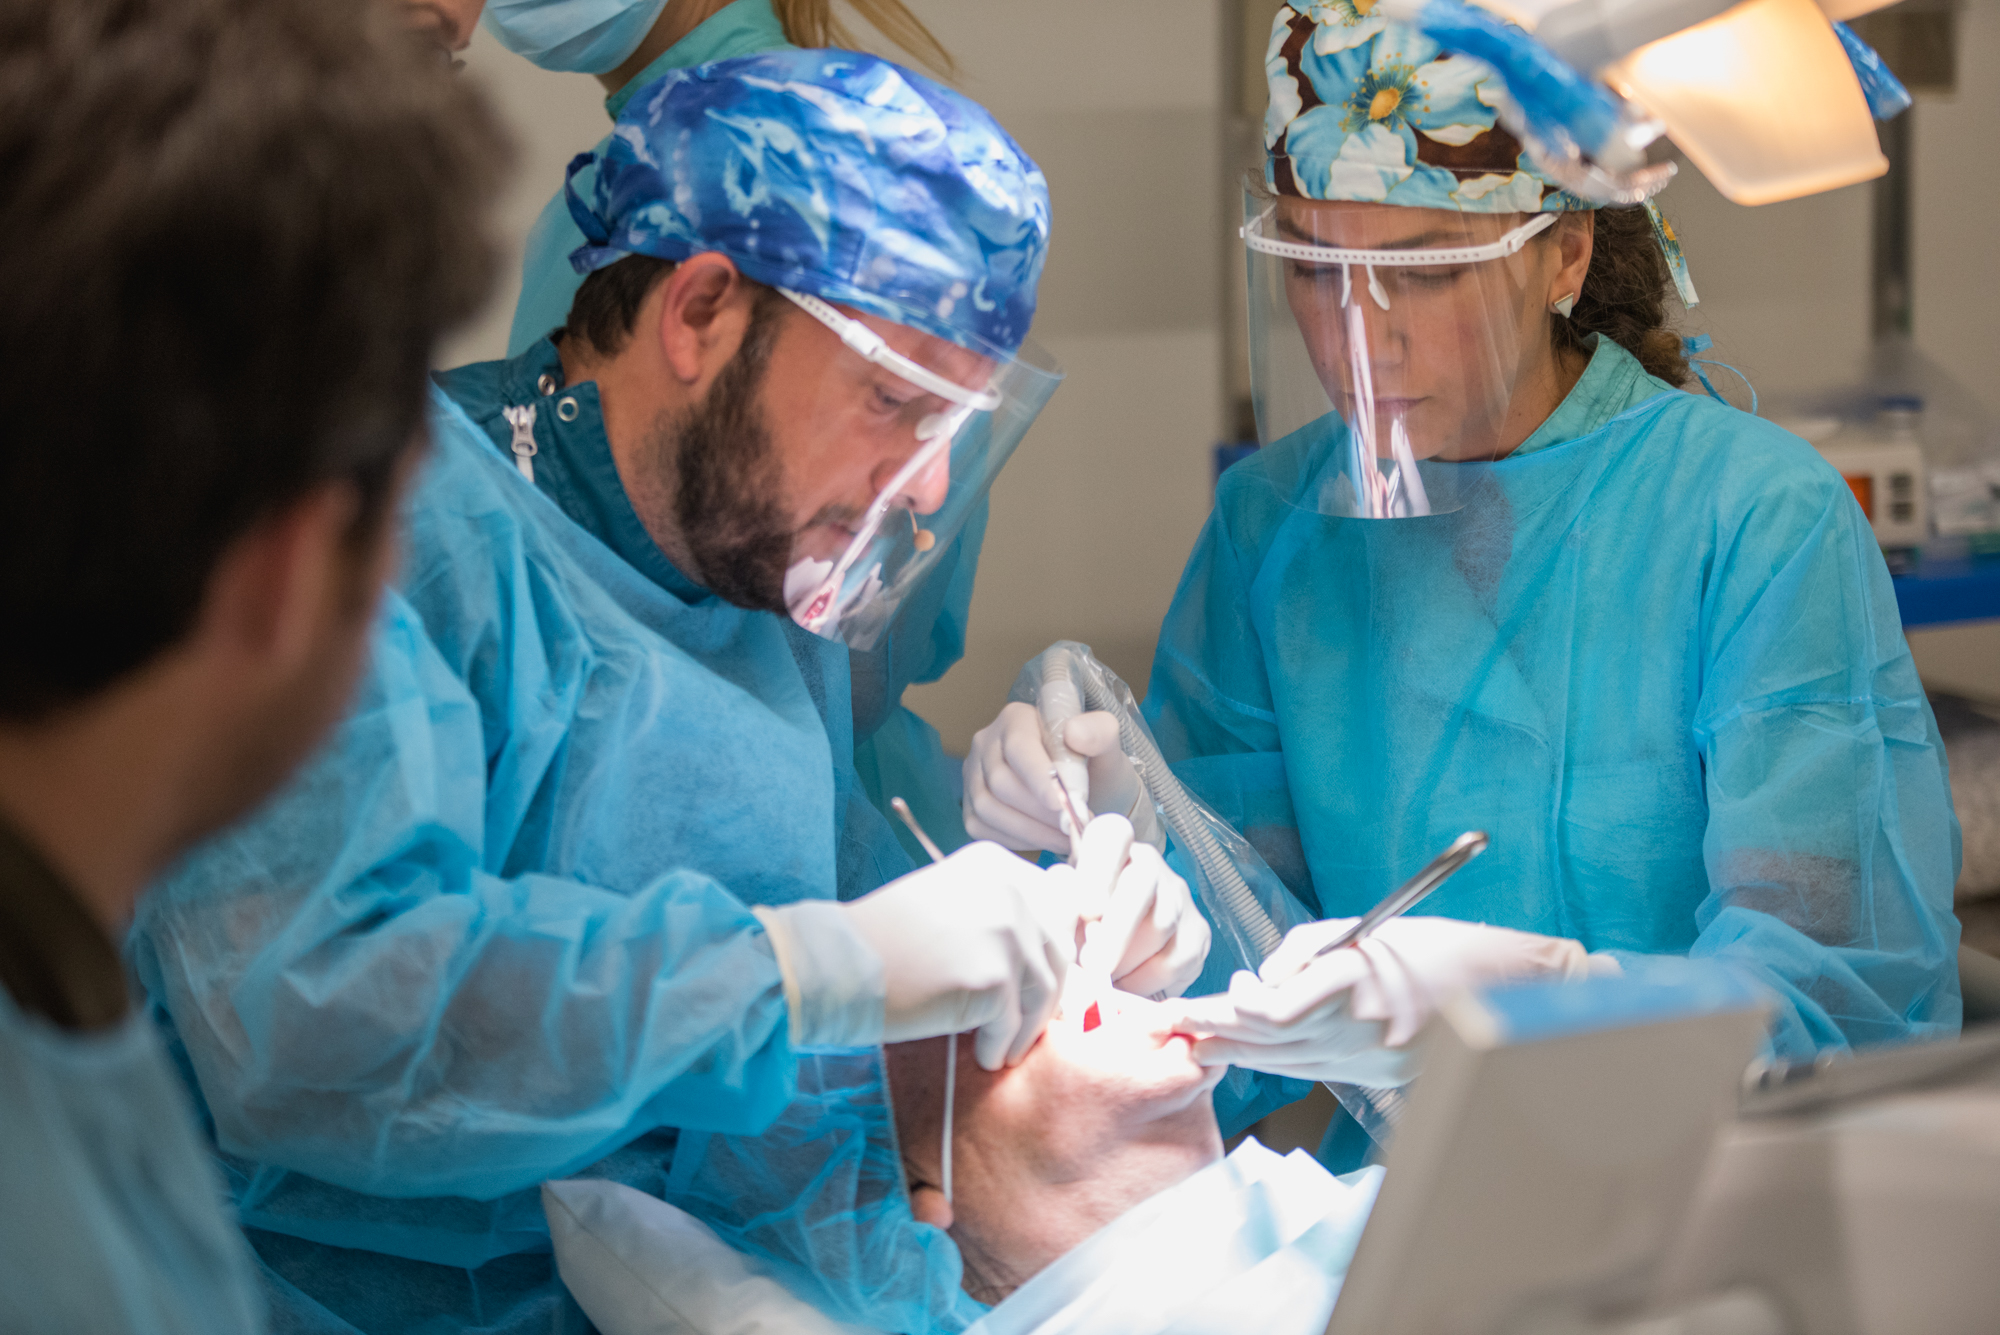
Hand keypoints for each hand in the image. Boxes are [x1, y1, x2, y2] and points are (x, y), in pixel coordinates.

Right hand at [844, 842, 1074, 1069]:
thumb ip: (997, 912)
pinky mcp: (995, 976)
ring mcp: (1007, 930)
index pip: (1057, 906)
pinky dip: (1002, 1045)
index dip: (1054, 949)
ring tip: (1003, 1048)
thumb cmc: (885, 941)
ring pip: (1044, 991)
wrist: (839, 965)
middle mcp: (1010, 889)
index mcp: (998, 865)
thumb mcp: (949, 903)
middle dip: (1047, 994)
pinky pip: (1014, 1023)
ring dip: (1026, 1027)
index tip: (1046, 983)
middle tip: (1027, 1025)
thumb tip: (1053, 951)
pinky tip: (985, 1057)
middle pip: (1057, 950)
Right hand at [963, 703, 1141, 853]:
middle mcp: (987, 743)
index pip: (1018, 748)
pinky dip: (1017, 840)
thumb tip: (1074, 733)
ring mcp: (974, 776)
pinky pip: (983, 829)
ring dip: (1030, 830)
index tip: (1062, 806)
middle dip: (1040, 812)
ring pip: (988, 808)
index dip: (1038, 779)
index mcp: (1017, 719)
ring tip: (1064, 837)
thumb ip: (1099, 732)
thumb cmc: (1095, 766)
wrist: (1090, 793)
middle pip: (1001, 782)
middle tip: (1072, 826)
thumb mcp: (1107, 745)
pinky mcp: (971, 806)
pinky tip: (1045, 840)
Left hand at [1049, 815, 1209, 998]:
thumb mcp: (1062, 911)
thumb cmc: (1079, 925)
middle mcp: (1149, 865)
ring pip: (1160, 927)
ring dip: (1126, 961)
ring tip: (1101, 981)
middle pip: (1142, 886)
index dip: (1100, 870)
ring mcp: (1179, 897)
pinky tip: (1125, 986)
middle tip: (1092, 964)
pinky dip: (1147, 981)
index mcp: (1111, 848)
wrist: (1115, 954)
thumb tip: (1065, 918)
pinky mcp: (1197, 933)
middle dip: (1116, 930)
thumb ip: (1060, 910)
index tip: (1086, 910)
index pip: (1113, 836)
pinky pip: (1175, 960)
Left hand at [1165, 917, 1595, 1085]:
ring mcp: (1368, 1062)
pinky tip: (1242, 1048)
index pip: (1271, 1013)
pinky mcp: (1376, 1075)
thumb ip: (1307, 951)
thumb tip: (1261, 980)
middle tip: (1168, 1024)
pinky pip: (1310, 1067)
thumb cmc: (1447, 948)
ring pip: (1281, 1063)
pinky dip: (1270, 1058)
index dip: (1227, 1010)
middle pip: (1265, 1043)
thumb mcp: (1371, 931)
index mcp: (1358, 989)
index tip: (1202, 998)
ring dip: (1233, 1052)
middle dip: (1213, 1033)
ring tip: (1190, 1040)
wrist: (1520, 995)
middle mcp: (1358, 1034)